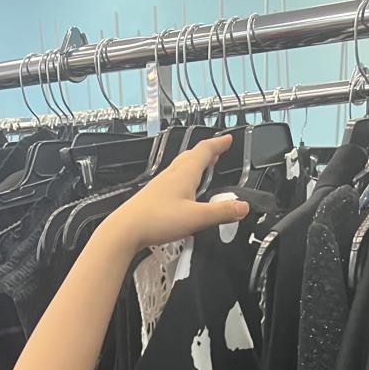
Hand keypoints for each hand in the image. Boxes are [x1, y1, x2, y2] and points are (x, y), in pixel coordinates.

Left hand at [103, 135, 249, 252]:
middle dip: (207, 152)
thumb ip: (221, 213)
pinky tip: (182, 189)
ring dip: (195, 162)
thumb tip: (243, 207)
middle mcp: (172, 174)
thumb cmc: (157, 220)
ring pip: (181, 166)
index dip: (218, 144)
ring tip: (203, 165)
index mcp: (185, 173)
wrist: (125, 229)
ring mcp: (161, 184)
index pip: (204, 151)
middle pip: (192, 156)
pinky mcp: (153, 196)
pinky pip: (173, 179)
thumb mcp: (196, 218)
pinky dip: (183, 177)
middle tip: (217, 150)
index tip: (227, 140)